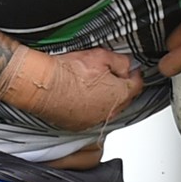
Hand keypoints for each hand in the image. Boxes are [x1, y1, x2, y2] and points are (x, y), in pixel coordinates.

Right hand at [0, 47, 143, 131]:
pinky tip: (83, 96)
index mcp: (119, 95)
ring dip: (106, 99)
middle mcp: (109, 112)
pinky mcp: (78, 125)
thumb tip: (128, 66)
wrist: (43, 85)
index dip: (135, 75)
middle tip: (113, 75)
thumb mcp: (101, 56)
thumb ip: (120, 62)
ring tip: (95, 85)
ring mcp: (94, 121)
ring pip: (107, 109)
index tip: (132, 70)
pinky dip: (91, 108)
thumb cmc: (69, 71)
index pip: (137, 85)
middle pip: (123, 99)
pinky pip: (92, 116)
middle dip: (121, 87)